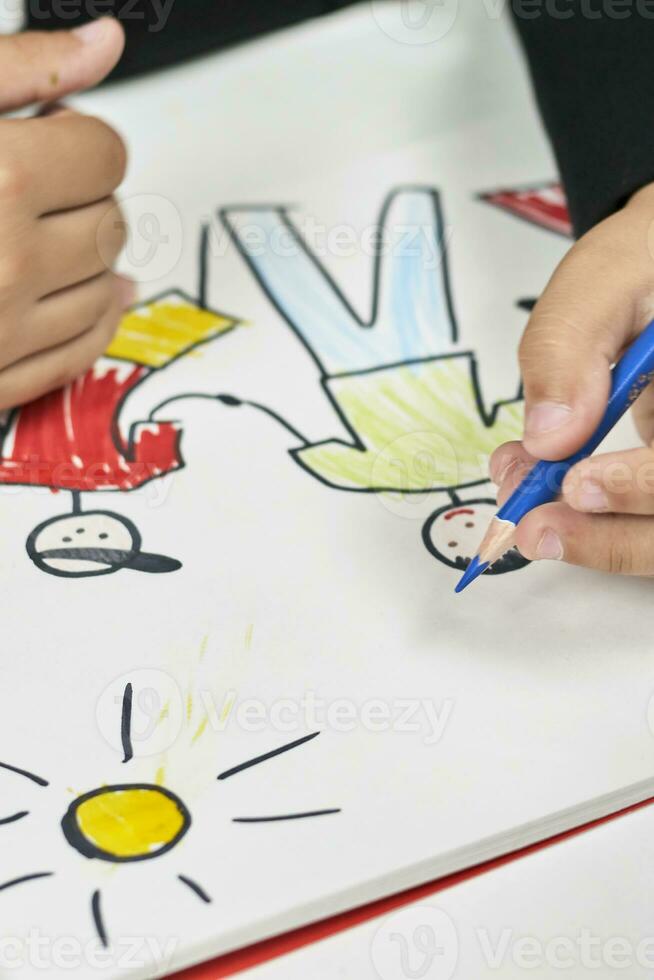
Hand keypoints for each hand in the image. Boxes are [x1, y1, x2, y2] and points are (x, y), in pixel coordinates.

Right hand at [0, 18, 129, 408]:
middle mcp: (9, 260)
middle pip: (111, 220)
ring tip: (37, 234)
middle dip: (82, 195)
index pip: (104, 151)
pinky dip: (95, 319)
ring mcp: (4, 327)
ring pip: (106, 286)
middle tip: (35, 185)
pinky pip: (83, 350)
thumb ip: (22, 72)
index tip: (49, 138)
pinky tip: (91, 296)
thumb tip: (104, 43)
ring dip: (87, 256)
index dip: (79, 137)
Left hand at [492, 182, 653, 574]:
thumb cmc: (650, 261)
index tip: (577, 481)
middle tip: (535, 528)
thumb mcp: (606, 275)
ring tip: (530, 521)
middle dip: (613, 537)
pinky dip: (602, 528)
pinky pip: (652, 524)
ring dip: (601, 542)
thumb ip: (571, 345)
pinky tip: (552, 499)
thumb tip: (547, 437)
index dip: (643, 486)